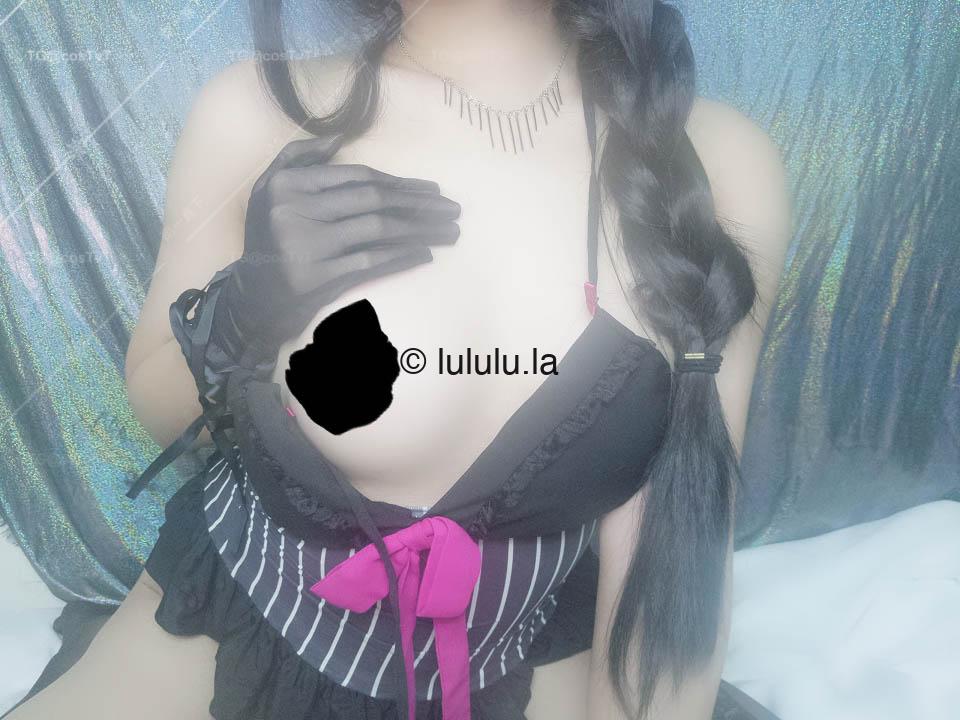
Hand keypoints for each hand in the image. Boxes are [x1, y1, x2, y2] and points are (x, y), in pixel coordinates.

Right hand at [213, 135, 461, 360]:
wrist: (252, 298)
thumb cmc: (269, 239)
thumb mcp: (270, 191)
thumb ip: (299, 158)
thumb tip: (339, 137)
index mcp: (288, 185)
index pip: (357, 177)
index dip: (399, 182)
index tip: (431, 190)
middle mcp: (294, 211)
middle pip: (373, 201)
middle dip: (419, 204)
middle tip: (453, 210)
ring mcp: (306, 246)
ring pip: (377, 230)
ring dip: (420, 230)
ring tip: (450, 232)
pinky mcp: (317, 278)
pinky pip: (369, 262)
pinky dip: (400, 256)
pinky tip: (425, 253)